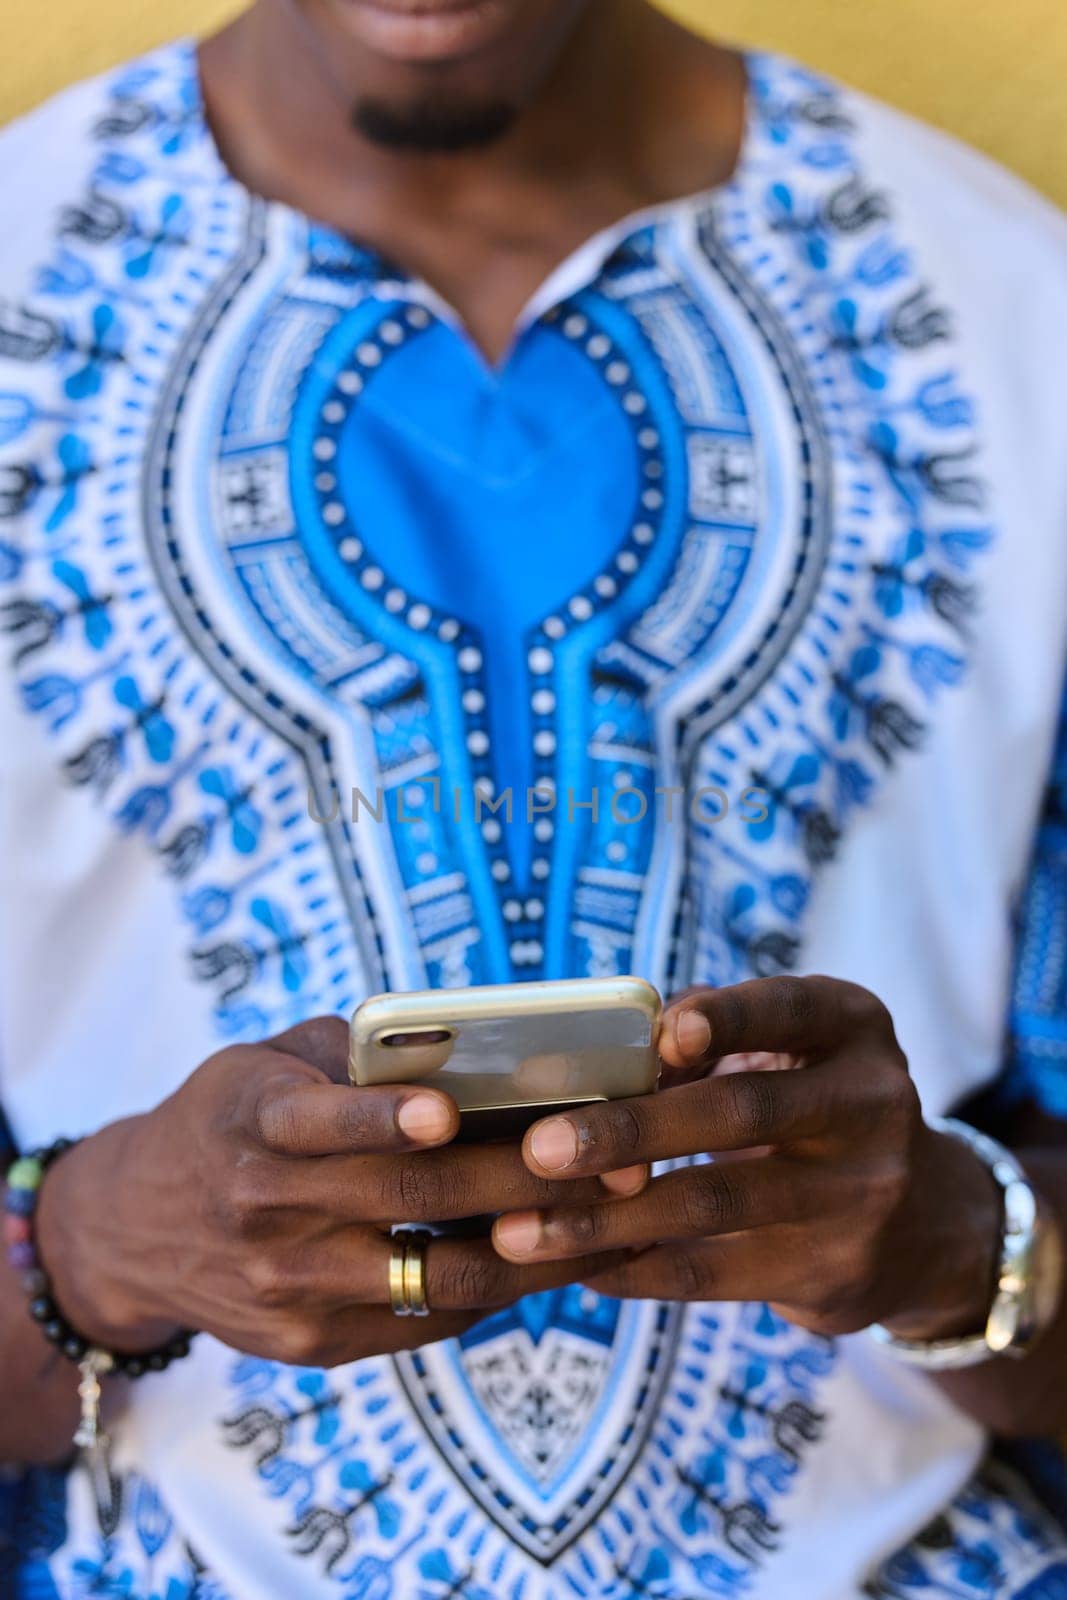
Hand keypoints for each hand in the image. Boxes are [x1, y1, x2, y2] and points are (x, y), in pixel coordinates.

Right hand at [35, 1017, 640, 1367]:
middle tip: (616, 1157)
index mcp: (255, 1121)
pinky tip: (557, 1255)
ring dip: (539, 1249)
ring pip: (438, 1278)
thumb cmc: (234, 1117)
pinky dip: (499, 1289)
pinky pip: (427, 1323)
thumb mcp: (269, 1061)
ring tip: (617, 1216)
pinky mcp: (312, 1344)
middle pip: (411, 1201)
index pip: (319, 1120)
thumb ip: (358, 1056)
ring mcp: (289, 1288)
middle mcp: (267, 1209)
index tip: (446, 1111)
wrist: (136, 1227)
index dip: (381, 1117)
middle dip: (525, 1179)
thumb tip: (482, 1046)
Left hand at [492, 977, 1000, 1338]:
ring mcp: (861, 1193)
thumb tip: (615, 1046)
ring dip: (607, 1222)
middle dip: (629, 1131)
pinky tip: (575, 1268)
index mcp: (852, 1026)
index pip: (788, 1009)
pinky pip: (716, 1273)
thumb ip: (711, 1030)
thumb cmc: (810, 1104)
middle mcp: (871, 1102)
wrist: (921, 1223)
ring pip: (716, 1203)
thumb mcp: (792, 1047)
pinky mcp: (835, 1271)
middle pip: (739, 1112)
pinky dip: (636, 1270)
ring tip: (520, 1232)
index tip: (663, 1037)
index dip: (728, 1020)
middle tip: (538, 1149)